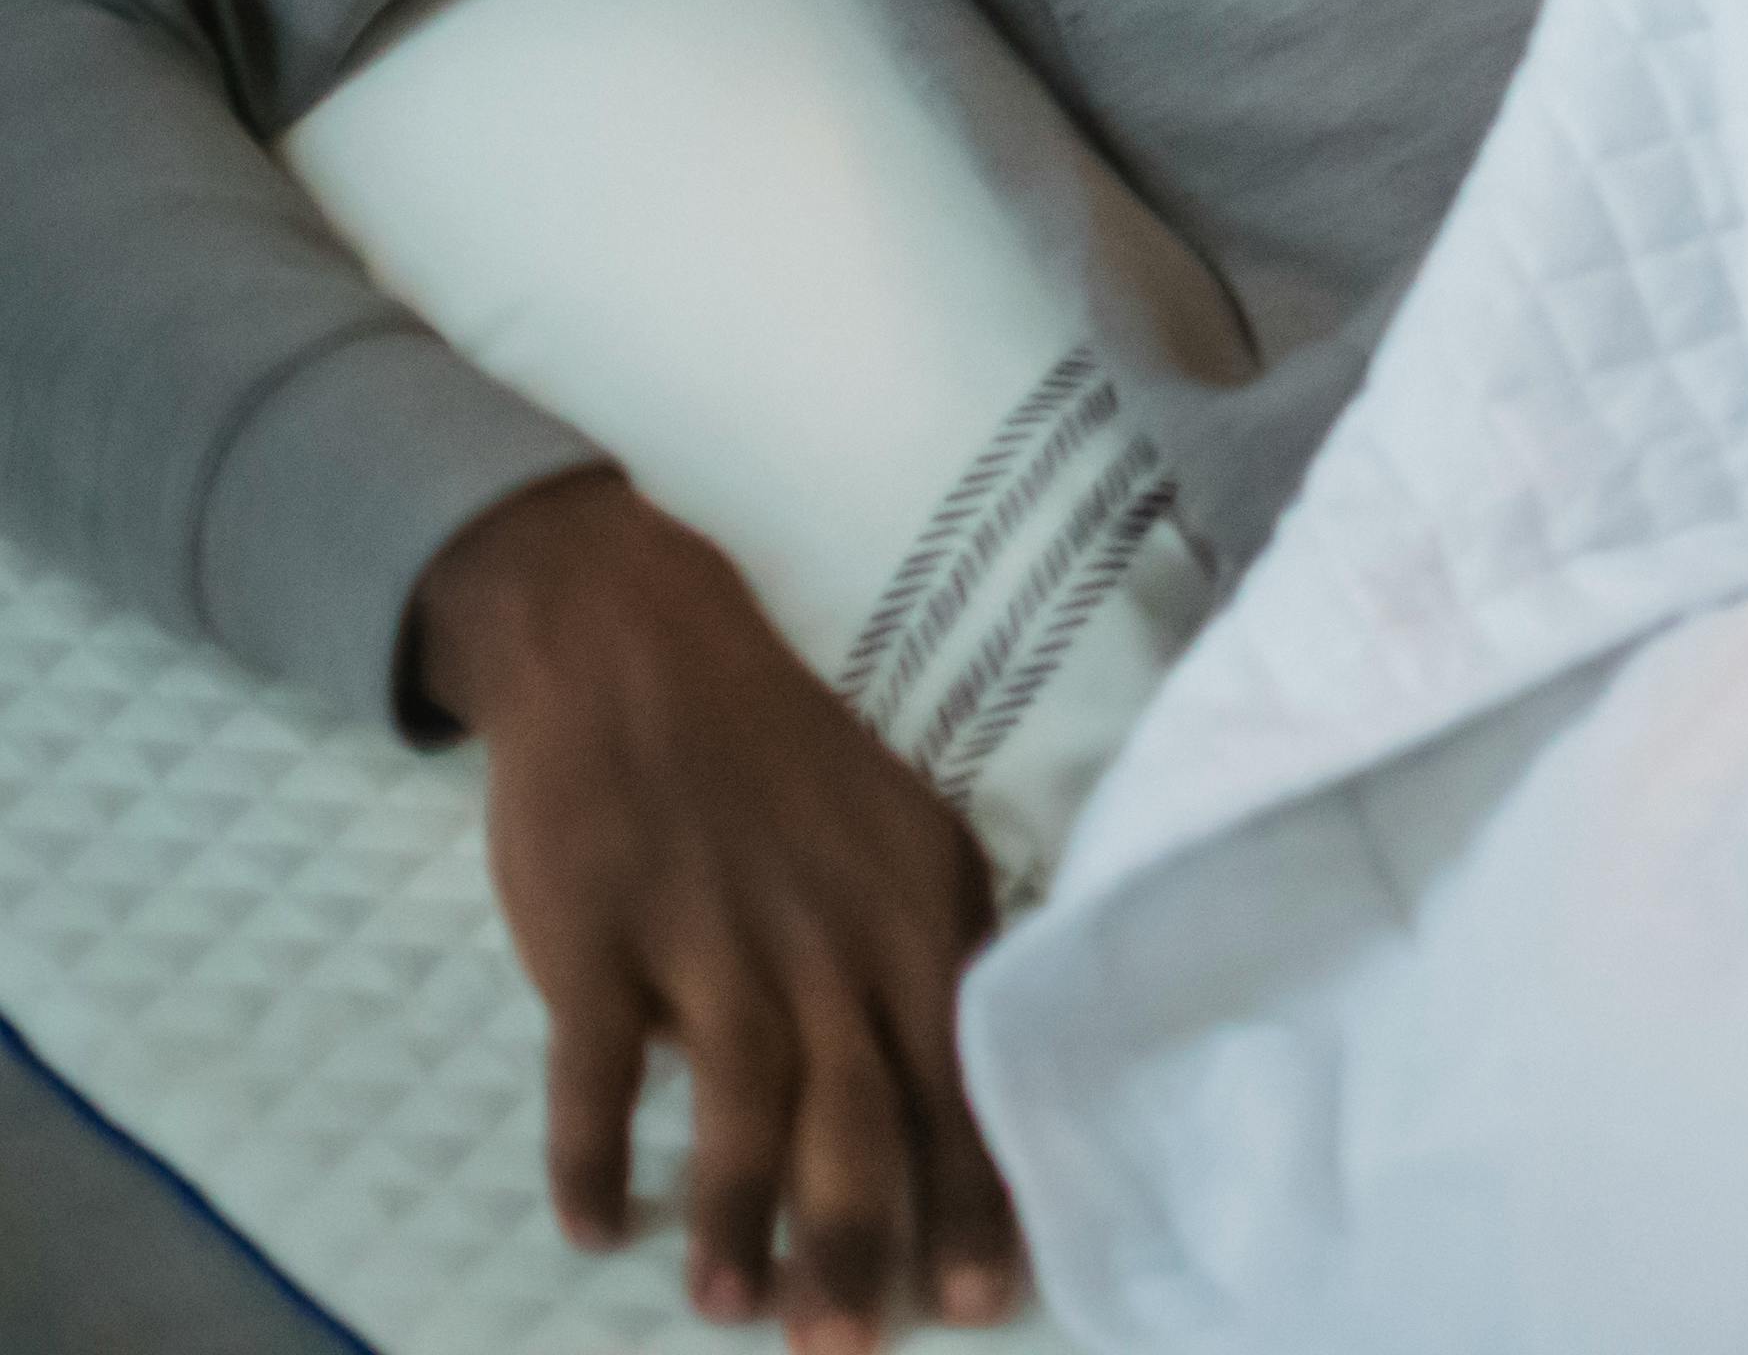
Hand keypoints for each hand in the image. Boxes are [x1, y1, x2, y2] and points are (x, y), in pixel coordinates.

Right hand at [410, 472, 1024, 1349]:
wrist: (637, 628)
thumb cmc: (787, 740)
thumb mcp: (904, 821)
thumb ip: (934, 942)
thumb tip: (981, 1070)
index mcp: (918, 907)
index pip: (962, 1073)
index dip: (974, 1190)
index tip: (989, 1295)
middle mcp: (830, 933)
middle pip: (860, 1114)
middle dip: (862, 1238)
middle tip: (853, 1349)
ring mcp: (711, 934)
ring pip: (742, 1108)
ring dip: (735, 1221)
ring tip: (735, 1310)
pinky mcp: (600, 932)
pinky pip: (600, 1068)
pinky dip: (595, 1153)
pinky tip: (595, 1226)